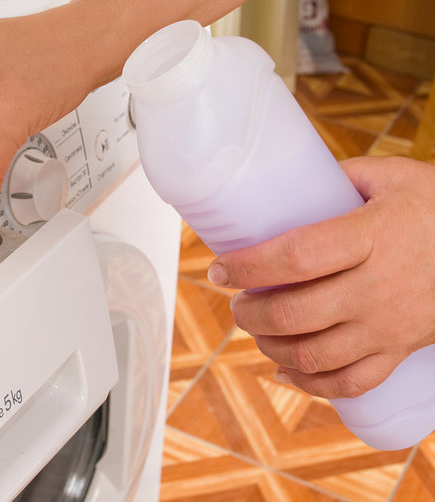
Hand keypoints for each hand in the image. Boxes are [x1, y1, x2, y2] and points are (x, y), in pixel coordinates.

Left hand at [207, 156, 434, 398]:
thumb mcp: (396, 177)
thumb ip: (342, 178)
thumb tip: (287, 181)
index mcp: (372, 237)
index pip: (295, 257)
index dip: (247, 266)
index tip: (217, 268)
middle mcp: (377, 287)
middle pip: (294, 315)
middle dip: (249, 313)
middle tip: (237, 301)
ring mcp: (389, 326)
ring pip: (313, 356)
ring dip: (270, 347)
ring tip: (257, 329)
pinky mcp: (400, 350)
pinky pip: (349, 384)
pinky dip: (311, 385)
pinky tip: (286, 371)